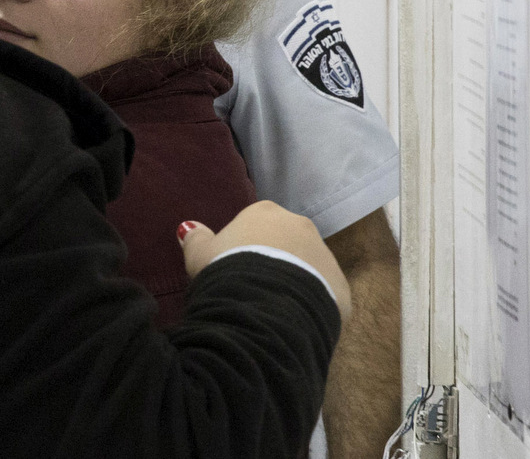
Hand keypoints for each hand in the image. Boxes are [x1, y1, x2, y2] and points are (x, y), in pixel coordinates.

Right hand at [179, 200, 352, 322]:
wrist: (266, 307)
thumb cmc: (228, 271)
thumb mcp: (199, 255)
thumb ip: (196, 239)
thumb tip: (188, 228)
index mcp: (265, 212)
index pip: (255, 223)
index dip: (243, 245)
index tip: (233, 267)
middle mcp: (300, 226)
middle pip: (286, 241)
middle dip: (275, 259)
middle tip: (253, 286)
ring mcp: (325, 255)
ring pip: (308, 267)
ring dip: (295, 280)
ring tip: (273, 306)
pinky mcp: (341, 287)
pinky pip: (324, 293)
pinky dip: (311, 302)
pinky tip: (293, 318)